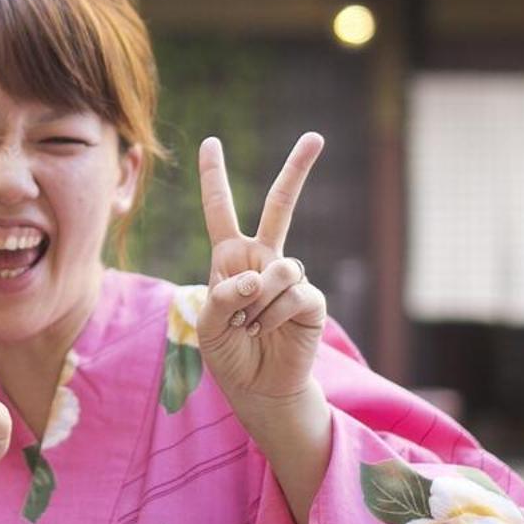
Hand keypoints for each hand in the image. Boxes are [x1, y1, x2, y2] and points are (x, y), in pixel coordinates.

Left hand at [195, 133, 330, 419]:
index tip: (212, 142)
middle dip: (298, 170)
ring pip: (280, 267)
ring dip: (258, 300)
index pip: (220, 208)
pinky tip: (264, 330)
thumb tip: (259, 277)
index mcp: (229, 257)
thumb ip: (223, 295)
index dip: (214, 176)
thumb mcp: (207, 324)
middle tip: (316, 136)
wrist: (258, 387)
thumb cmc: (228, 352)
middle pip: (282, 205)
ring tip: (248, 326)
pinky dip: (272, 315)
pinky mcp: (310, 300)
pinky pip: (292, 294)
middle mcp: (262, 259)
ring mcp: (288, 277)